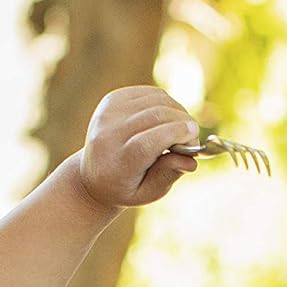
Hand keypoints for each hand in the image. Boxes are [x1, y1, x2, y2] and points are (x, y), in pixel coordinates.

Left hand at [78, 85, 197, 207]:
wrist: (92, 174)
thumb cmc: (127, 186)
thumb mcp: (147, 193)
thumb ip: (168, 176)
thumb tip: (191, 159)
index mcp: (114, 164)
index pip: (146, 143)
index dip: (174, 135)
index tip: (193, 135)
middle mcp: (107, 134)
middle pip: (154, 117)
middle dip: (182, 123)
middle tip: (192, 137)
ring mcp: (108, 112)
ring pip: (157, 100)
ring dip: (178, 113)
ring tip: (179, 131)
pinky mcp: (113, 98)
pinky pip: (152, 93)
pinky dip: (167, 104)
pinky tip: (167, 120)